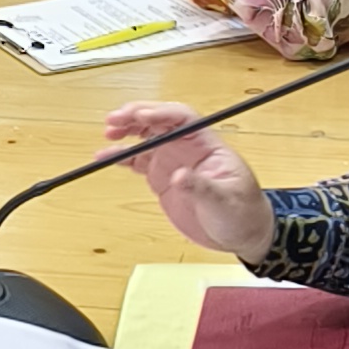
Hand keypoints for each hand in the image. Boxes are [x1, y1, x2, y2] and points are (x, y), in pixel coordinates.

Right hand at [100, 99, 272, 260]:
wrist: (239, 234)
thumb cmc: (242, 213)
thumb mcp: (225, 202)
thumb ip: (202, 187)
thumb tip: (179, 175)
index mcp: (207, 145)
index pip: (182, 118)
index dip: (160, 113)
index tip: (140, 117)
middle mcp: (188, 148)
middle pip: (159, 121)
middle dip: (136, 116)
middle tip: (114, 119)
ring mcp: (174, 160)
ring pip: (146, 137)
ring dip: (127, 131)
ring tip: (108, 132)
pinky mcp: (162, 177)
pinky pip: (138, 161)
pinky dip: (121, 157)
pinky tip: (106, 156)